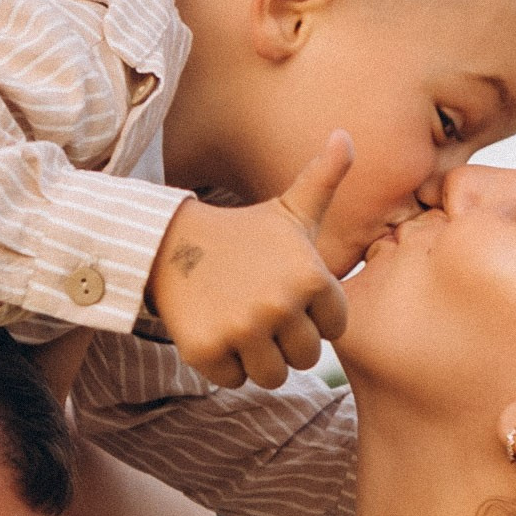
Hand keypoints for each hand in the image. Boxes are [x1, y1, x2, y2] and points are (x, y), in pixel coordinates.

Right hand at [145, 132, 352, 388]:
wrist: (169, 242)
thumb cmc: (243, 232)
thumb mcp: (289, 209)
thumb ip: (326, 179)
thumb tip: (347, 135)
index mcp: (311, 277)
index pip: (334, 328)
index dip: (312, 316)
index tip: (288, 295)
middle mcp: (280, 306)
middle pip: (306, 357)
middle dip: (286, 341)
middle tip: (261, 312)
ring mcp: (242, 330)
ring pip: (273, 375)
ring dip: (258, 357)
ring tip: (241, 324)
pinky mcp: (207, 351)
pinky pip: (233, 380)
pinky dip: (224, 364)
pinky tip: (215, 329)